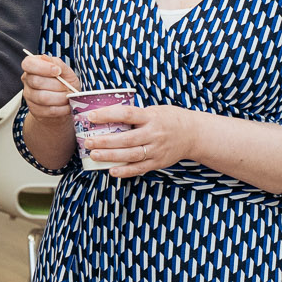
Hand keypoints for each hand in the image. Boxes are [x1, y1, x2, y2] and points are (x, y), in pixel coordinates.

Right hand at [19, 52, 81, 123]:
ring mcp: (29, 97)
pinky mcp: (34, 110)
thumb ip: (58, 64)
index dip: (42, 67)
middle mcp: (28, 81)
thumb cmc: (65, 85)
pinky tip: (67, 106)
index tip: (57, 71)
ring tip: (68, 97)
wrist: (65, 104)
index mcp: (33, 67)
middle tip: (67, 87)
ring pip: (42, 97)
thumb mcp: (66, 72)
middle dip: (56, 85)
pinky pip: (48, 110)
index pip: (28, 63)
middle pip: (36, 81)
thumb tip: (47, 58)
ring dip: (60, 98)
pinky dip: (61, 109)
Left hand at [78, 103, 201, 178]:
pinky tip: (111, 171)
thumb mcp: (154, 110)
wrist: (194, 134)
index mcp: (151, 117)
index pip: (126, 114)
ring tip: (94, 155)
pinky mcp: (158, 162)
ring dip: (111, 156)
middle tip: (87, 141)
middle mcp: (154, 134)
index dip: (107, 115)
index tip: (91, 116)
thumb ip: (135, 114)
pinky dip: (125, 171)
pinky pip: (140, 168)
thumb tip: (107, 114)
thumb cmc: (169, 119)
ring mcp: (157, 150)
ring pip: (131, 155)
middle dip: (105, 141)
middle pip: (126, 139)